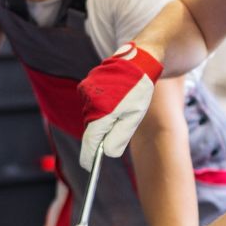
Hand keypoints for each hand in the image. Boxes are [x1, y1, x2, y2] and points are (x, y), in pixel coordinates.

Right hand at [78, 42, 162, 167]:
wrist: (139, 60)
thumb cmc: (139, 89)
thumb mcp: (134, 117)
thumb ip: (119, 136)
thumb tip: (106, 152)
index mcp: (102, 110)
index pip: (91, 140)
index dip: (88, 155)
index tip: (87, 166)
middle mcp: (89, 99)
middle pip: (91, 126)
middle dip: (102, 131)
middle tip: (120, 122)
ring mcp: (86, 89)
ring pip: (91, 113)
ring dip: (103, 115)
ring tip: (121, 105)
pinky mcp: (86, 83)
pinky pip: (91, 101)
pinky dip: (101, 104)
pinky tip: (115, 96)